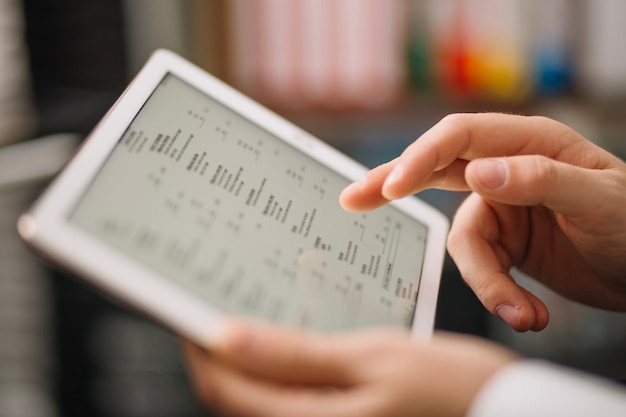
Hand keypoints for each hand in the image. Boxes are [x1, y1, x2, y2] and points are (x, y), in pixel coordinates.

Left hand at [183, 320, 516, 416]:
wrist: (508, 415)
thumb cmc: (451, 387)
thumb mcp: (374, 358)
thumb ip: (296, 355)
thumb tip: (225, 338)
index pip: (225, 387)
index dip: (200, 344)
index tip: (190, 303)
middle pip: (237, 396)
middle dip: (221, 350)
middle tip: (219, 299)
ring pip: (264, 398)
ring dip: (251, 359)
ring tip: (254, 312)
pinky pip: (295, 399)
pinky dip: (283, 369)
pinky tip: (295, 338)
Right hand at [340, 113, 625, 330]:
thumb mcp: (601, 198)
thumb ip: (541, 178)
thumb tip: (479, 173)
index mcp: (529, 142)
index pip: (459, 138)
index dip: (420, 158)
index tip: (393, 187)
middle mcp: (507, 170)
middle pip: (435, 170)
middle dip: (394, 186)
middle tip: (353, 199)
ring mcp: (503, 208)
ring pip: (463, 241)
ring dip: (487, 283)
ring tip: (522, 314)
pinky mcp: (505, 244)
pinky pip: (480, 268)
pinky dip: (498, 295)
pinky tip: (528, 315)